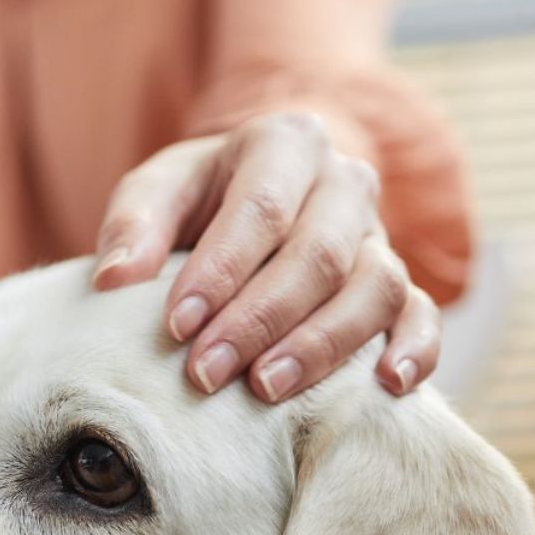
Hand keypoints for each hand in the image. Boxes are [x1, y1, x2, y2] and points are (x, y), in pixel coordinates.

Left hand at [93, 112, 439, 401]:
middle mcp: (344, 183)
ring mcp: (379, 235)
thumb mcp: (158, 191)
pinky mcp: (400, 284)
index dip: (221, 270)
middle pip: (320, 253)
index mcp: (285, 143)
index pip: (263, 207)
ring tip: (266, 391)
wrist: (257, 201)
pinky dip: (416, 349)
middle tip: (206, 374)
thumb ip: (133, 225)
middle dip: (260, 320)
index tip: (177, 326)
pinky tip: (388, 386)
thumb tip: (113, 280)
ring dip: (322, 345)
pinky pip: (422, 313)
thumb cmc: (200, 200)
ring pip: (376, 287)